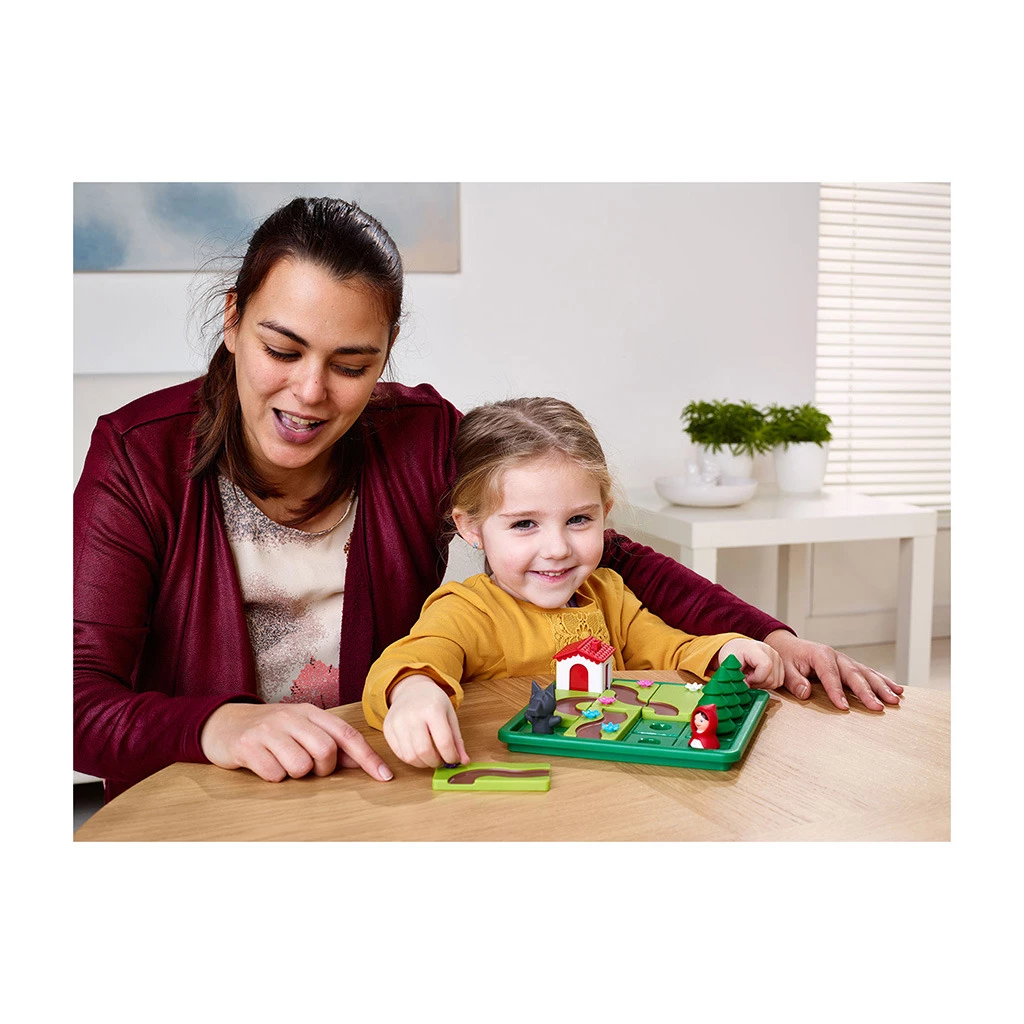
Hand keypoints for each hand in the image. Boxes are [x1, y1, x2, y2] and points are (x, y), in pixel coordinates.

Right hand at [200, 702, 393, 782]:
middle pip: (326, 751)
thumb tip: (362, 764)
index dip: (368, 757)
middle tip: (308, 768)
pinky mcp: (247, 745)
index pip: (347, 734)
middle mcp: (291, 717)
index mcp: (310, 712)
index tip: (385, 777)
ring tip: (282, 762)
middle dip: (323, 769)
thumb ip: (330, 744)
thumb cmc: (271, 731)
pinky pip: (274, 774)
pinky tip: (263, 764)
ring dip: (295, 774)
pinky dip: (272, 777)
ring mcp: (268, 730)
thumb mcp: (302, 730)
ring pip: (300, 766)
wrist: (223, 723)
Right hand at [384, 674, 469, 768]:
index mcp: (433, 709)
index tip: (453, 759)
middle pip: (424, 751)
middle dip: (436, 762)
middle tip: (441, 760)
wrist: (412, 689)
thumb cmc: (433, 702)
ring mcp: (397, 722)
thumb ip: (457, 740)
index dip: (451, 756)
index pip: (444, 742)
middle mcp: (413, 715)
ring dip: (423, 763)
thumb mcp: (450, 715)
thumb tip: (464, 761)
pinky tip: (418, 753)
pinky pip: (399, 754)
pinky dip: (411, 759)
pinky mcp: (388, 729)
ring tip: (430, 757)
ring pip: (410, 756)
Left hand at [715, 637, 783, 690]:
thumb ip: (736, 675)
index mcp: (756, 648)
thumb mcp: (729, 663)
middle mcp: (770, 652)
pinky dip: (767, 683)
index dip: (757, 678)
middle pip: (771, 678)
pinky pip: (778, 682)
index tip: (746, 678)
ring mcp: (777, 658)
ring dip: (762, 684)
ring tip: (752, 676)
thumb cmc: (733, 654)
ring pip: (775, 682)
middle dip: (757, 683)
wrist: (738, 648)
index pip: (766, 666)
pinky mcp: (780, 665)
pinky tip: (758, 677)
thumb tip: (746, 686)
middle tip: (747, 677)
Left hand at [763, 629, 903, 710]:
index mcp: (820, 655)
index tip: (844, 707)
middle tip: (878, 707)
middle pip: (854, 675)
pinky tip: (897, 690)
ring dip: (882, 687)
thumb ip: (794, 680)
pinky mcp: (850, 666)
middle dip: (867, 692)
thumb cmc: (787, 658)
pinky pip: (869, 673)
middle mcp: (837, 656)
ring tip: (895, 699)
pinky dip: (883, 681)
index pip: (830, 675)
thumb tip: (806, 693)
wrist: (789, 646)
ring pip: (867, 673)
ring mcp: (846, 661)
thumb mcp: (784, 668)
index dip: (837, 692)